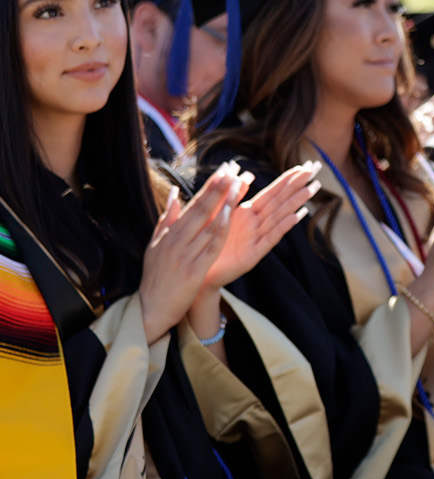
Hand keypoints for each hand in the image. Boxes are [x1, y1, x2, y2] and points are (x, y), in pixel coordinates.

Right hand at [139, 164, 243, 343]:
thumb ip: (167, 218)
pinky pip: (211, 246)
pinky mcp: (193, 270)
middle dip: (219, 187)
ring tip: (238, 184)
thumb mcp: (156, 245)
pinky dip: (221, 229)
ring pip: (208, 223)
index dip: (210, 186)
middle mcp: (177, 239)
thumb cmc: (156, 277)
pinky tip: (232, 216)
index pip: (194, 204)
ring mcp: (185, 254)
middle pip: (202, 208)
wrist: (150, 309)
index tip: (225, 170)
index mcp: (170, 232)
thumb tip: (175, 192)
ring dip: (225, 202)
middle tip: (234, 168)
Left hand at [203, 162, 320, 290]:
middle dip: (298, 186)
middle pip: (280, 201)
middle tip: (316, 170)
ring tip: (312, 189)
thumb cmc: (209, 245)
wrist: (201, 273)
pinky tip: (296, 216)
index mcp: (248, 213)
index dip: (288, 179)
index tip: (305, 166)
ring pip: (279, 217)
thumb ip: (233, 195)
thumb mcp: (219, 215)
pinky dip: (283, 227)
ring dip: (295, 202)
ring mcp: (256, 239)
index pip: (272, 192)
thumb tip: (247, 173)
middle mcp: (256, 224)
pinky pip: (269, 239)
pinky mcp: (252, 255)